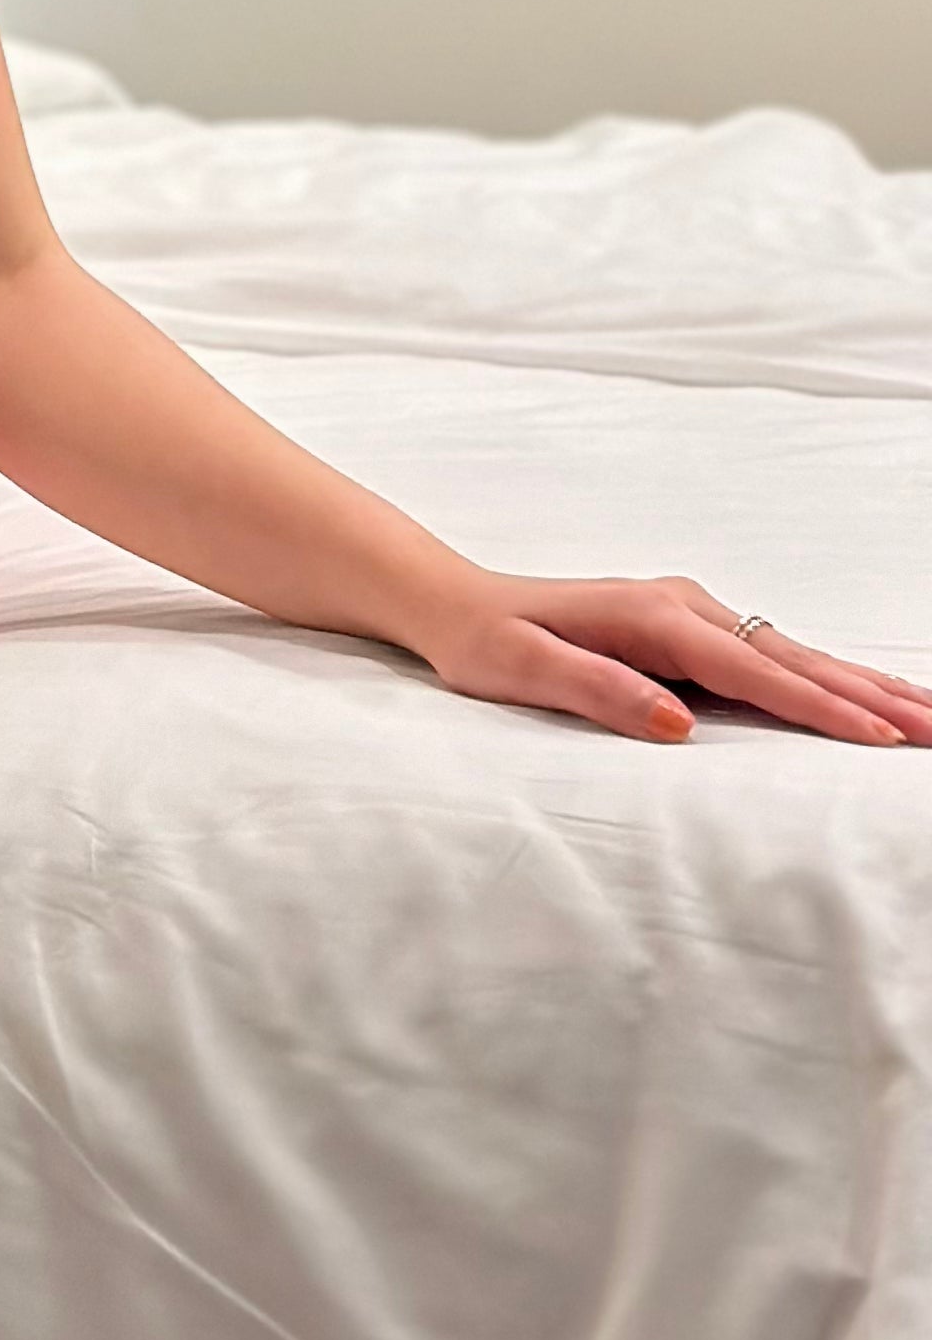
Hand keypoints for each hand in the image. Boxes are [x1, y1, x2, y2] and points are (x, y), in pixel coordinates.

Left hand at [417, 570, 931, 747]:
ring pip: (794, 655)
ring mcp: (690, 615)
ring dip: (861, 686)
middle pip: (795, 657)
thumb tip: (678, 723)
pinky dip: (827, 680)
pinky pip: (773, 660)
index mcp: (653, 618)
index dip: (820, 708)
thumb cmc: (486, 643)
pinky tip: (862, 699)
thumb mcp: (524, 672)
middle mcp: (683, 607)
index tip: (879, 737)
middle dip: (871, 695)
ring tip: (927, 716)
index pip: (755, 673)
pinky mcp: (688, 631)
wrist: (455, 603)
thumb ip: (599, 694)